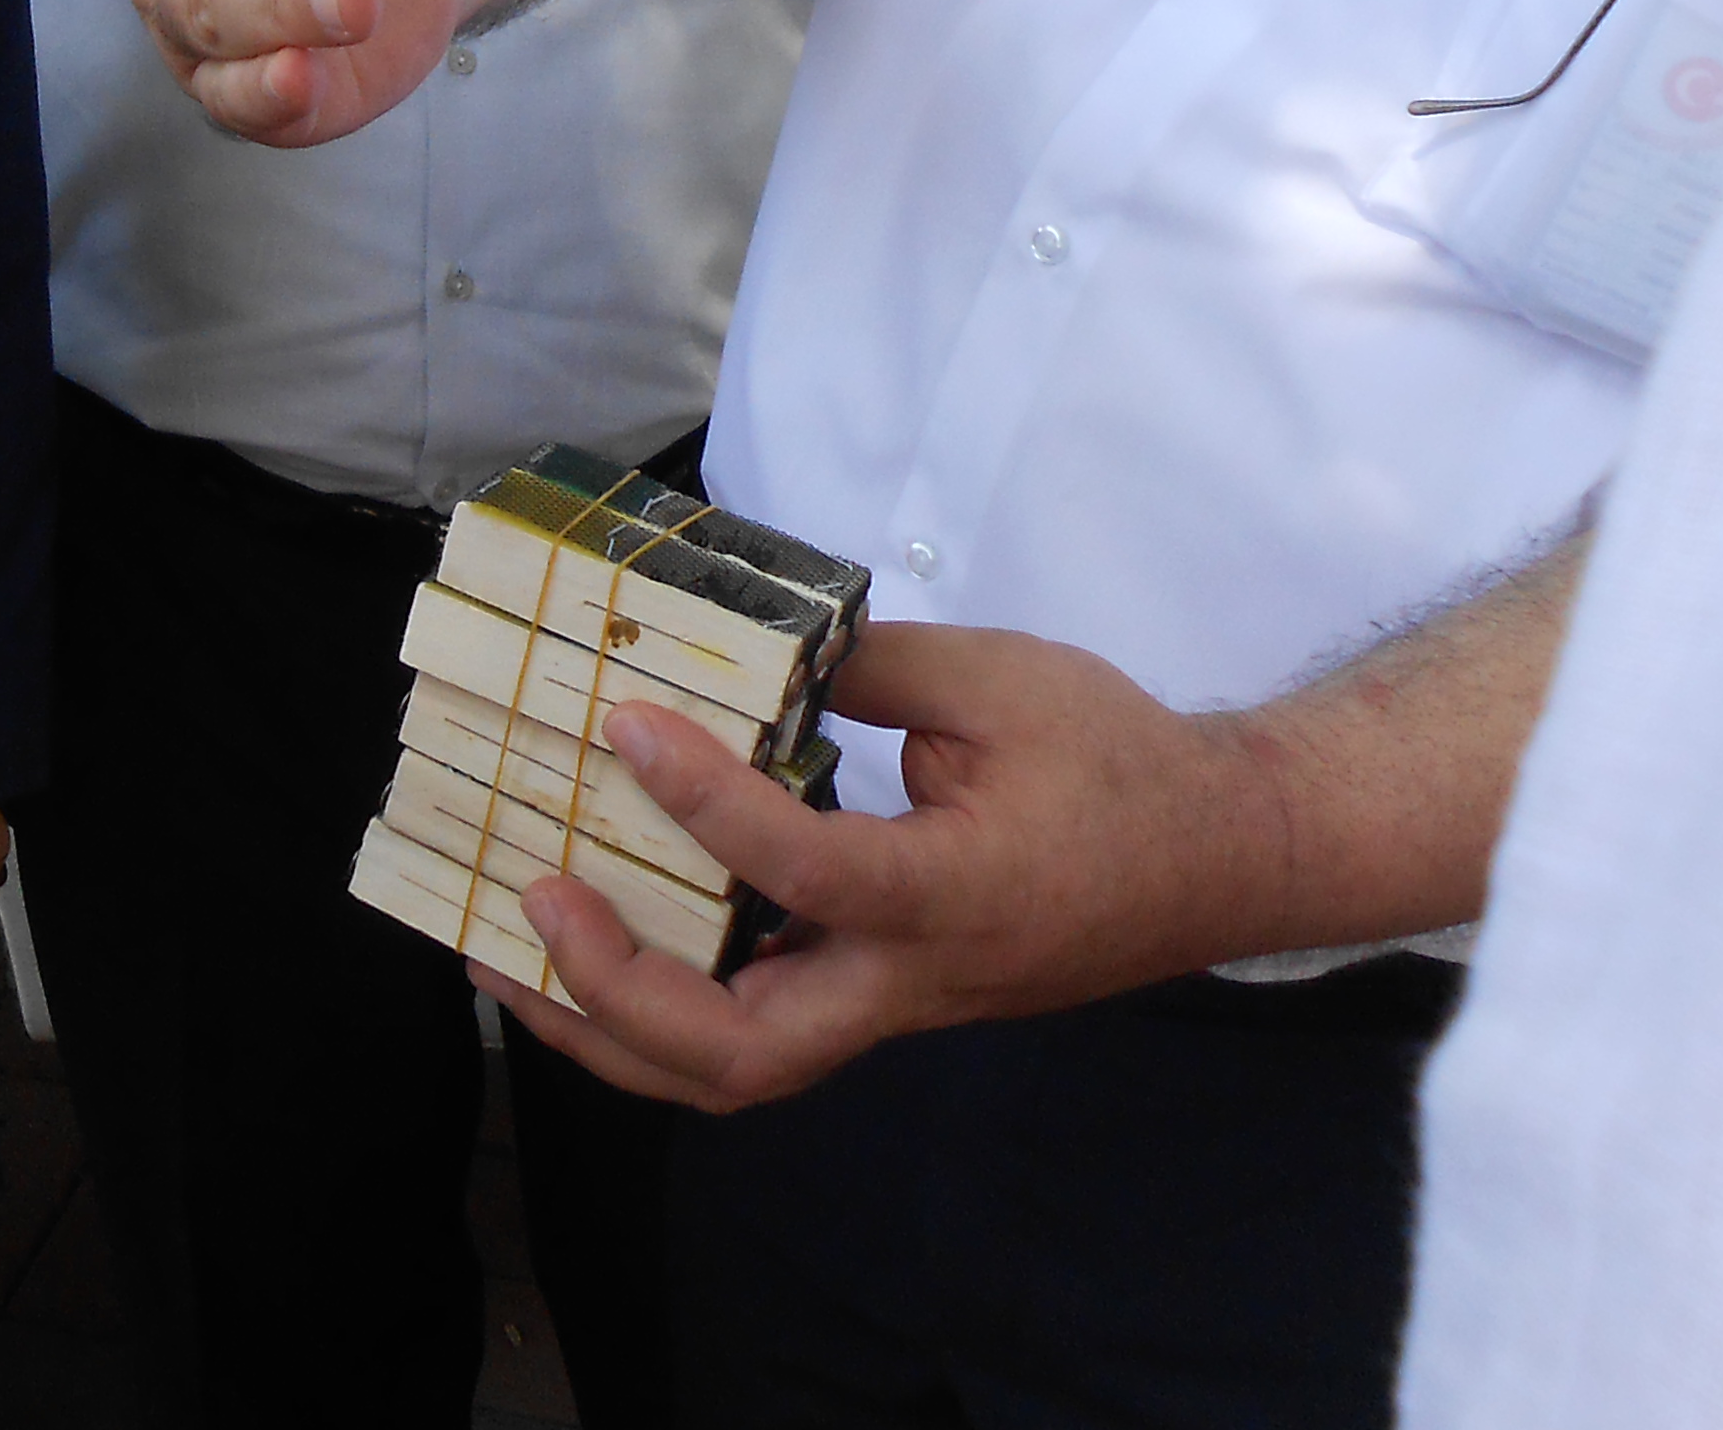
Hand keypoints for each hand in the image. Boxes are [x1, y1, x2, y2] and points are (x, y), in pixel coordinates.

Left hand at [477, 624, 1295, 1113]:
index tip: (629, 727)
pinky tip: (589, 945)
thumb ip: (870, 665)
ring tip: (507, 955)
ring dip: (610, 1029)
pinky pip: (755, 1031)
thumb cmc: (1119, 762)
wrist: (1215, 858)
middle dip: (616, 996)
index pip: (811, 873)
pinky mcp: (879, 999)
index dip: (707, 806)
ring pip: (734, 1072)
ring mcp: (892, 1006)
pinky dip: (658, 1008)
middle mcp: (912, 980)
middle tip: (533, 900)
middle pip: (743, 1056)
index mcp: (955, 897)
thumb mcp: (1003, 680)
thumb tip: (745, 650)